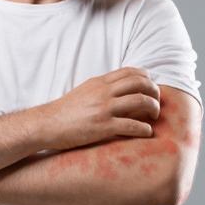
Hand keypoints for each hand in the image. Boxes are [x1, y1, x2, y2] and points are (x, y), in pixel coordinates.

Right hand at [37, 67, 159, 149]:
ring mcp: (104, 109)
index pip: (132, 72)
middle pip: (141, 83)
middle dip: (155, 92)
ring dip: (153, 109)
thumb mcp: (85, 91)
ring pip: (141, 101)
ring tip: (154, 117)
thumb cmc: (65, 111)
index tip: (150, 89)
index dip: (147, 79)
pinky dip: (144, 129)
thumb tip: (121, 89)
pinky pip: (132, 125)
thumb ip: (103, 88)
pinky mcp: (103, 127)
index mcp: (100, 82)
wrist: (47, 124)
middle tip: (156, 103)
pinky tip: (146, 132)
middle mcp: (104, 92)